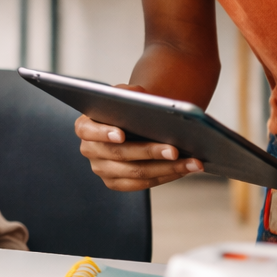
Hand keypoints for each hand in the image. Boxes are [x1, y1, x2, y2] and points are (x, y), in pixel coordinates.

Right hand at [75, 95, 202, 190]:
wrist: (137, 123)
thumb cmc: (131, 107)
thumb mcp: (126, 94)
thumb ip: (128, 92)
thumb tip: (141, 97)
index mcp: (86, 126)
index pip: (87, 131)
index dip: (103, 133)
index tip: (122, 134)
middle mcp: (90, 150)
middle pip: (118, 154)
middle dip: (149, 152)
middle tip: (173, 149)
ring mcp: (102, 169)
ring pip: (135, 173)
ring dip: (166, 168)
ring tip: (191, 161)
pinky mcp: (117, 183)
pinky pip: (143, 184)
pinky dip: (166, 176)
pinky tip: (185, 168)